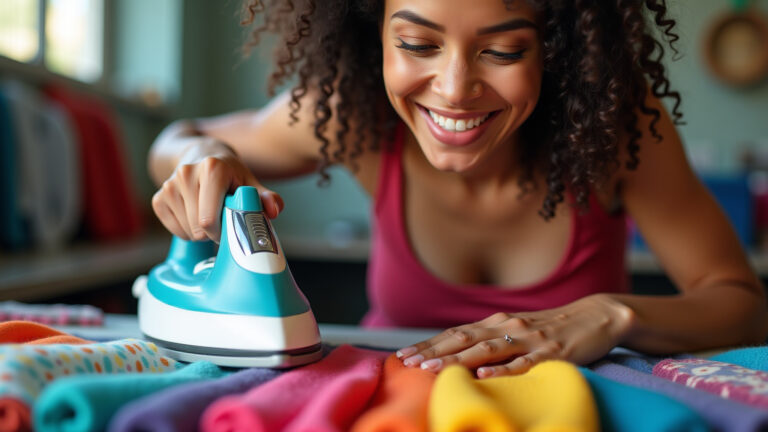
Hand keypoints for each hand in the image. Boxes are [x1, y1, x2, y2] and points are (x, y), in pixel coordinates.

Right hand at [151, 136, 282, 242]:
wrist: (201, 156)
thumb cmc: (230, 174)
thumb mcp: (250, 182)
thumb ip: (265, 197)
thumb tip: (275, 210)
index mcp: (212, 168)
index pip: (209, 219)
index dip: (222, 231)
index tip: (232, 226)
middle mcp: (186, 173)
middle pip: (198, 228)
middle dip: (213, 232)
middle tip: (222, 219)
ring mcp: (169, 185)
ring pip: (187, 231)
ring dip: (200, 232)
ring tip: (208, 214)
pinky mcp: (158, 197)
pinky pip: (174, 230)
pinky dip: (186, 231)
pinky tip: (194, 216)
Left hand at [396, 294, 634, 377]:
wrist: (596, 316)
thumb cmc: (552, 327)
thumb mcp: (517, 329)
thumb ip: (491, 339)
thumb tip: (458, 353)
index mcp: (498, 322)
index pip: (455, 333)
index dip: (429, 344)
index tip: (403, 356)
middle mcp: (508, 326)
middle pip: (463, 339)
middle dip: (433, 352)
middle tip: (408, 364)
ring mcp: (529, 339)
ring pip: (487, 350)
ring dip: (457, 360)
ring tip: (433, 370)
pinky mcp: (552, 353)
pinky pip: (524, 363)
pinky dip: (502, 369)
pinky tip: (484, 374)